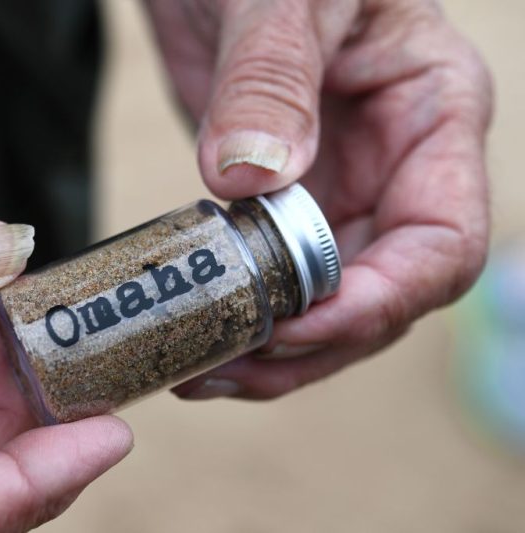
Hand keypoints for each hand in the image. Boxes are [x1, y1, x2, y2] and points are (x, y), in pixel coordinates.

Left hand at [145, 0, 491, 398]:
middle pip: (382, 293)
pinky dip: (240, 316)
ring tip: (201, 370)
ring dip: (273, 350)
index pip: (442, 240)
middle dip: (313, 344)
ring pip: (327, 301)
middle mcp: (395, 166)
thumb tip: (254, 179)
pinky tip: (196, 337)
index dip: (381, 297)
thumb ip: (271, 81)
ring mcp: (337, 189)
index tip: (300, 324)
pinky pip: (275, 278)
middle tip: (230, 367)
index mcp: (430, 114)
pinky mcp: (279, 201)